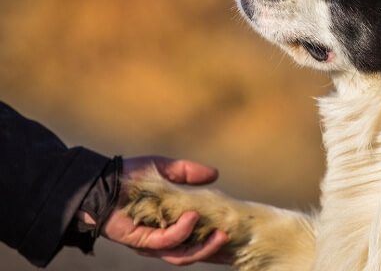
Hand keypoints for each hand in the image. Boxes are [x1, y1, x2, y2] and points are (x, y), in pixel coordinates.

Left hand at [99, 156, 231, 264]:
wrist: (100, 180)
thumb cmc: (129, 175)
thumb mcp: (165, 169)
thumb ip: (188, 173)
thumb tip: (215, 174)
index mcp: (172, 224)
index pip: (198, 238)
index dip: (216, 239)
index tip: (235, 230)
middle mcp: (164, 238)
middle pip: (194, 253)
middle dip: (215, 249)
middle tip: (232, 235)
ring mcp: (152, 243)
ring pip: (183, 255)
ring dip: (204, 247)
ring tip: (220, 233)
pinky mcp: (141, 241)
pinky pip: (166, 242)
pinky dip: (182, 232)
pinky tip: (192, 217)